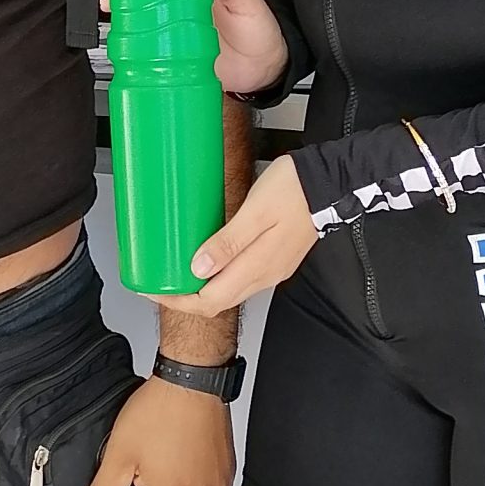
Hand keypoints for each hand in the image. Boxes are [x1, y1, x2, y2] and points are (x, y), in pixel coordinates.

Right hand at [104, 0, 288, 98]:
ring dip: (124, 9)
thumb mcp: (248, 2)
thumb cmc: (261, 31)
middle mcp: (185, 7)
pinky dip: (133, 42)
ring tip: (112, 7)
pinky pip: (150, 46)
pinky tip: (124, 38)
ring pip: (144, 15)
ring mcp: (178, 30)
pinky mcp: (176, 54)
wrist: (266, 69)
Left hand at [161, 154, 318, 317]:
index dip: (179, 301)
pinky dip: (220, 277)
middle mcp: (265, 275)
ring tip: (179, 271)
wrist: (329, 183)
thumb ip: (227, 242)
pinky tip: (211, 260)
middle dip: (186, 298)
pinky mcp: (276, 259)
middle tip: (161, 282)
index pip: (210, 301)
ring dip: (203, 289)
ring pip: (230, 292)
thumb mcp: (255, 211)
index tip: (155, 290)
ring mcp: (272, 269)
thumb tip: (199, 268)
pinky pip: (242, 278)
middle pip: (218, 302)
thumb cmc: (294, 190)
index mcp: (257, 266)